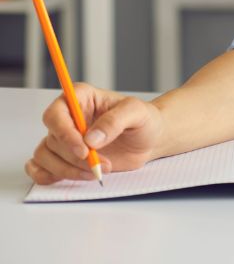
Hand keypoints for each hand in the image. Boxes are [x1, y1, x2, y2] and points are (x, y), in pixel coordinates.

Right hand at [26, 83, 164, 184]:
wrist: (150, 139)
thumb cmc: (144, 120)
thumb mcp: (137, 112)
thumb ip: (115, 120)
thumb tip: (91, 139)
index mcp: (80, 98)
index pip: (56, 114)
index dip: (64, 133)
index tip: (84, 149)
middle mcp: (68, 118)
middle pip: (53, 139)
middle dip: (74, 157)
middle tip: (100, 163)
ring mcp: (64, 139)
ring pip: (45, 156)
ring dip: (68, 170)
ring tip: (98, 171)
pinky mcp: (64, 158)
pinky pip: (42, 169)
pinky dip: (52, 177)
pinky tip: (75, 176)